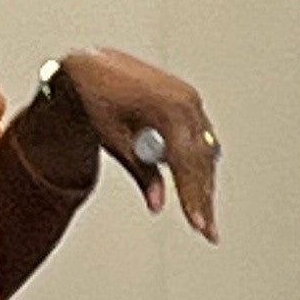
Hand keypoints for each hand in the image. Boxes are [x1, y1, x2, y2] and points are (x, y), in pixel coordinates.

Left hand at [59, 48, 219, 242]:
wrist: (92, 67)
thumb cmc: (97, 99)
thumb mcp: (114, 141)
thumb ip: (141, 173)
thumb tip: (157, 203)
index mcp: (168, 109)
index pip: (187, 162)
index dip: (193, 196)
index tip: (198, 224)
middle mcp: (186, 102)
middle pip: (202, 161)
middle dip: (203, 198)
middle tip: (207, 232)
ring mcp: (190, 100)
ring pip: (206, 153)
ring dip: (204, 184)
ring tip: (203, 216)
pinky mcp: (189, 102)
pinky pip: (201, 139)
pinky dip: (199, 164)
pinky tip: (200, 186)